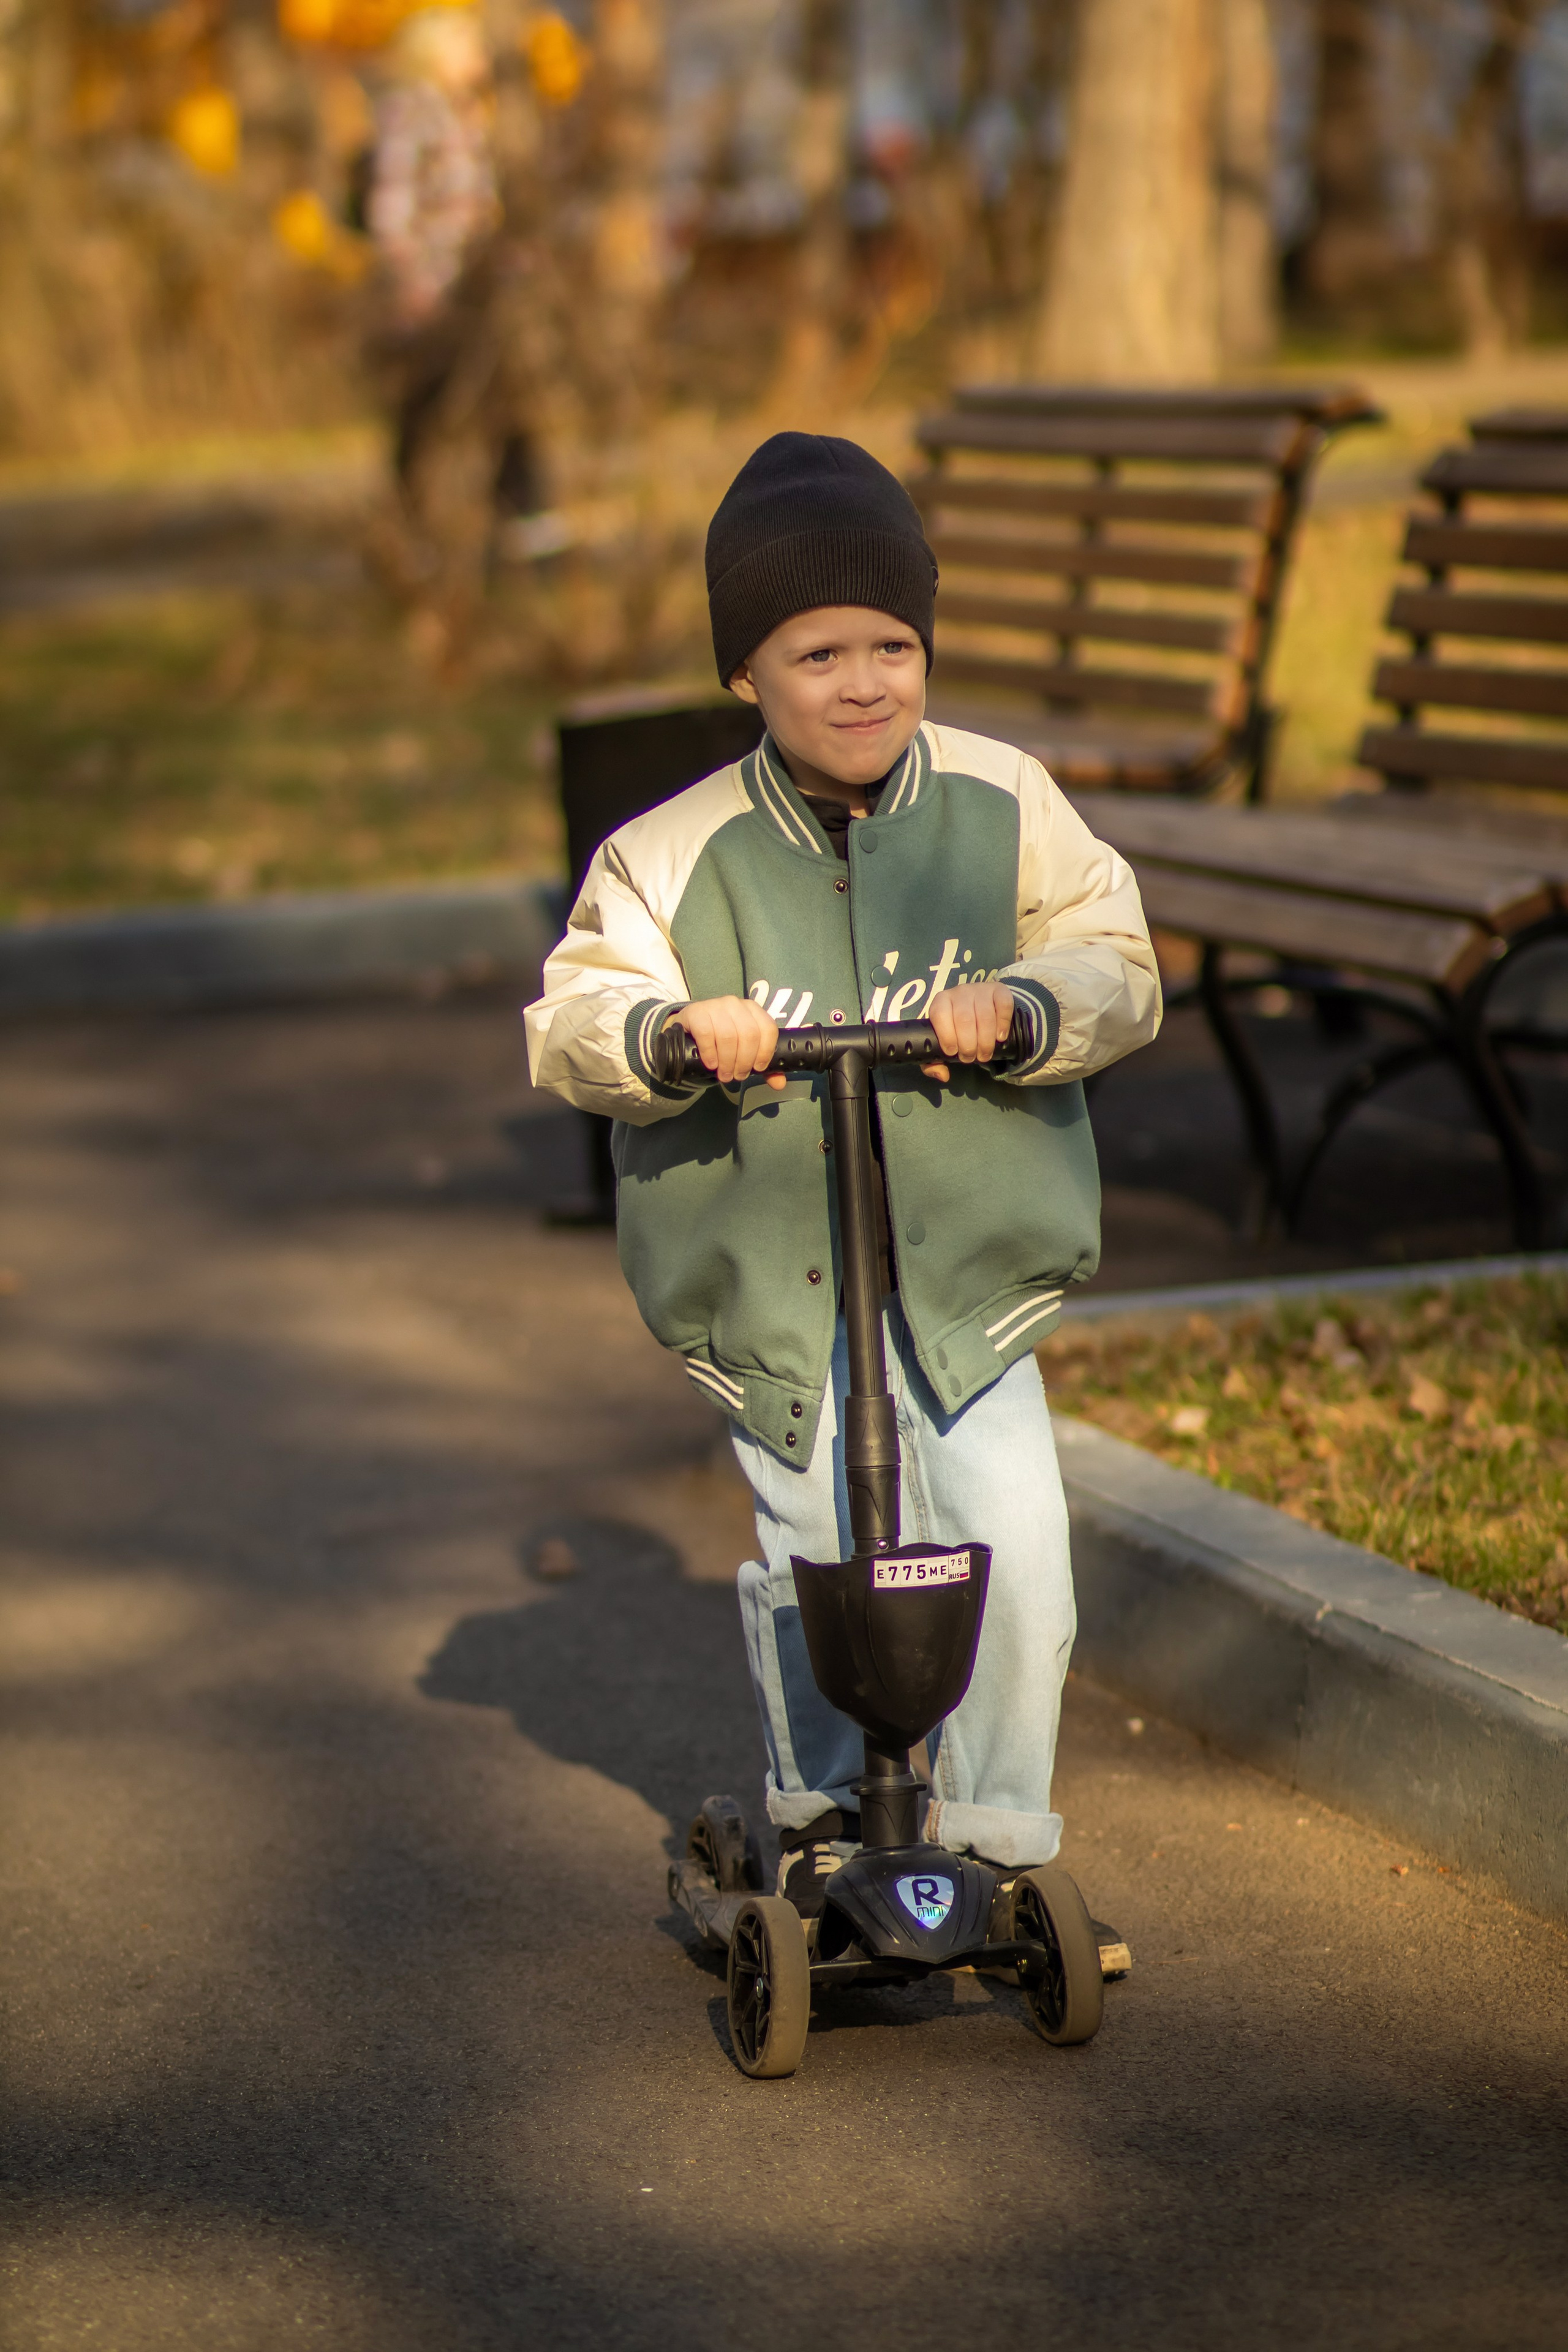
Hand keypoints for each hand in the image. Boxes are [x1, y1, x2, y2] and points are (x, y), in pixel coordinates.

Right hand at [667, 997, 785, 1087]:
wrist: (689, 1030)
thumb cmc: (721, 1040)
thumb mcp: (742, 1050)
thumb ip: (761, 1064)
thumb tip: (779, 1083)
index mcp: (753, 1010)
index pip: (768, 1028)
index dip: (765, 1052)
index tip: (757, 1068)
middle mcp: (736, 1004)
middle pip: (749, 1034)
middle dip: (744, 1061)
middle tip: (737, 1076)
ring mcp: (715, 1006)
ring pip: (728, 1036)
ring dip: (727, 1061)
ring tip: (724, 1074)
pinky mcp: (697, 1012)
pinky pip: (706, 1034)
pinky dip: (710, 1053)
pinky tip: (711, 1063)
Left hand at [921, 982, 1013, 1081]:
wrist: (984, 1007)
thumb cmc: (959, 1029)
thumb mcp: (943, 1043)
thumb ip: (934, 1062)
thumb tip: (941, 1075)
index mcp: (941, 1002)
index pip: (940, 1014)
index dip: (947, 1036)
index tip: (953, 1053)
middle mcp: (960, 992)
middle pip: (964, 1018)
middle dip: (968, 1044)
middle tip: (972, 1058)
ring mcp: (981, 989)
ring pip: (985, 1014)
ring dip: (986, 1040)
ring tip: (985, 1054)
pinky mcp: (1000, 990)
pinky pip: (1003, 1005)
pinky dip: (1003, 1024)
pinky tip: (1000, 1038)